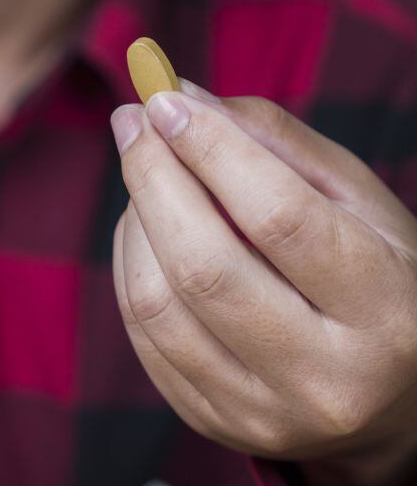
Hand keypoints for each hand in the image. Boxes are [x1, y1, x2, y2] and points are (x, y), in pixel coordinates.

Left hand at [110, 84, 416, 483]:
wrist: (387, 398)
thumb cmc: (374, 276)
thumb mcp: (358, 203)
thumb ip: (275, 142)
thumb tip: (178, 96)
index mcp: (386, 314)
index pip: (281, 219)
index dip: (212, 151)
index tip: (165, 100)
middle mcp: (325, 379)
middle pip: (204, 266)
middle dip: (153, 177)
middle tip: (134, 120)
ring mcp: (261, 413)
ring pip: (156, 302)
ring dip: (134, 219)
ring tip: (146, 172)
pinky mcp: (209, 422)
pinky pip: (141, 331)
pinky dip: (130, 263)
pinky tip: (144, 227)